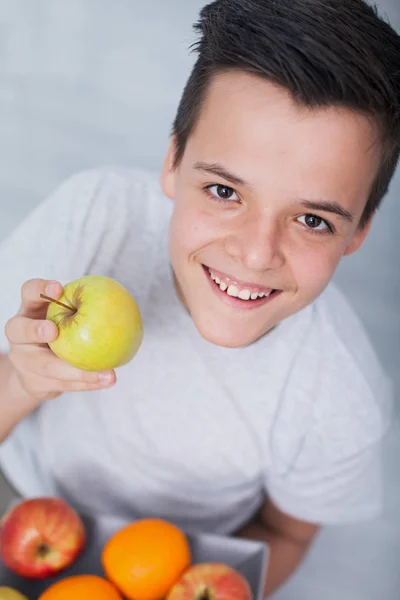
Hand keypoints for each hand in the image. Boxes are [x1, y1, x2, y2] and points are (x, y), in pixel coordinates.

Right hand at [4, 278, 115, 401]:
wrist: (34, 372)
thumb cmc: (56, 333)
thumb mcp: (62, 317)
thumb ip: (79, 307)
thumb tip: (117, 297)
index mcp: (29, 311)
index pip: (28, 293)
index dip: (40, 289)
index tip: (58, 288)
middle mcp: (19, 336)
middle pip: (20, 331)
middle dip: (36, 330)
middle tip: (53, 330)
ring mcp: (24, 362)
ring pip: (47, 367)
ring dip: (78, 371)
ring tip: (107, 372)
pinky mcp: (35, 384)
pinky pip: (64, 384)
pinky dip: (87, 383)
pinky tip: (107, 379)